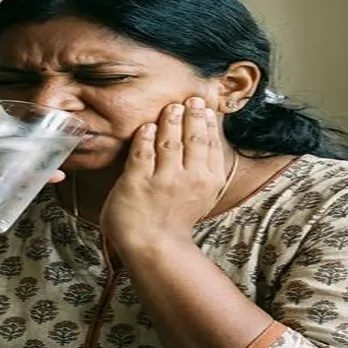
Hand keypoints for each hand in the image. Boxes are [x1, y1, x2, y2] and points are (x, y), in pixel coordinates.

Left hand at [99, 97, 228, 250]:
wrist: (155, 249)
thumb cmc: (174, 223)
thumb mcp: (201, 198)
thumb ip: (203, 172)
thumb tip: (205, 142)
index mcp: (207, 182)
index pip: (210, 144)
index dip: (207, 123)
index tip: (205, 108)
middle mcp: (189, 178)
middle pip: (192, 137)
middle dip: (192, 114)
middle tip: (189, 99)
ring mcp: (163, 180)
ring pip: (169, 140)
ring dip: (170, 120)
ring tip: (171, 107)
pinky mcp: (138, 182)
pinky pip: (143, 151)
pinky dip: (145, 136)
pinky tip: (146, 127)